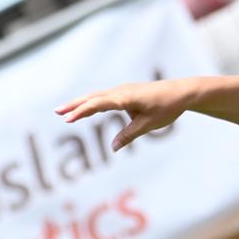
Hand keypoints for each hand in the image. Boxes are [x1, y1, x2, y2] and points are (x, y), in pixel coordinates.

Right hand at [54, 79, 191, 150]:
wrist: (182, 92)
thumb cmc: (167, 107)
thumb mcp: (148, 124)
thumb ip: (129, 135)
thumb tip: (113, 148)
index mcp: (125, 97)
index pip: (98, 104)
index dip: (82, 112)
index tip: (68, 119)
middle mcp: (121, 91)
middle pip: (93, 97)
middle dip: (74, 105)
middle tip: (56, 112)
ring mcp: (123, 91)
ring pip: (97, 96)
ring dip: (81, 103)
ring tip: (65, 112)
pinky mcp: (126, 93)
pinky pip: (105, 98)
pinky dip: (92, 103)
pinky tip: (86, 109)